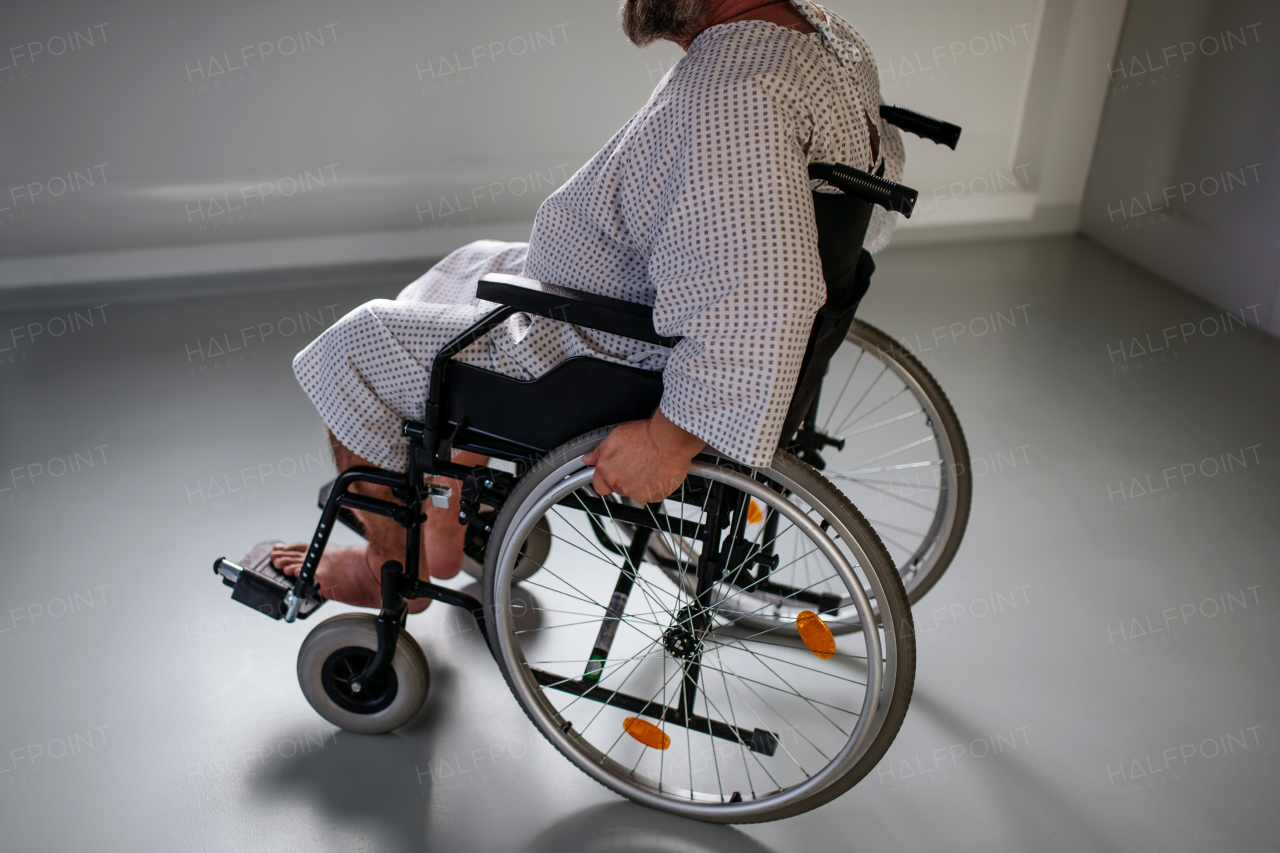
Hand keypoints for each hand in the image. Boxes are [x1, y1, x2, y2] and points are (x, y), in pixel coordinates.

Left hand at [581, 409, 704, 502]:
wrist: (670, 441)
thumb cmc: (646, 436)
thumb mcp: (616, 437)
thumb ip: (599, 451)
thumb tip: (588, 459)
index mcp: (607, 471)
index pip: (600, 486)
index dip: (606, 479)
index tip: (614, 473)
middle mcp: (620, 485)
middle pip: (619, 488)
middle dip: (625, 479)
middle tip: (636, 463)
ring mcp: (638, 493)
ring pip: (636, 492)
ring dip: (640, 483)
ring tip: (650, 465)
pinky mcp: (654, 496)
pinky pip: (652, 493)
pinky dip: (655, 485)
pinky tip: (658, 471)